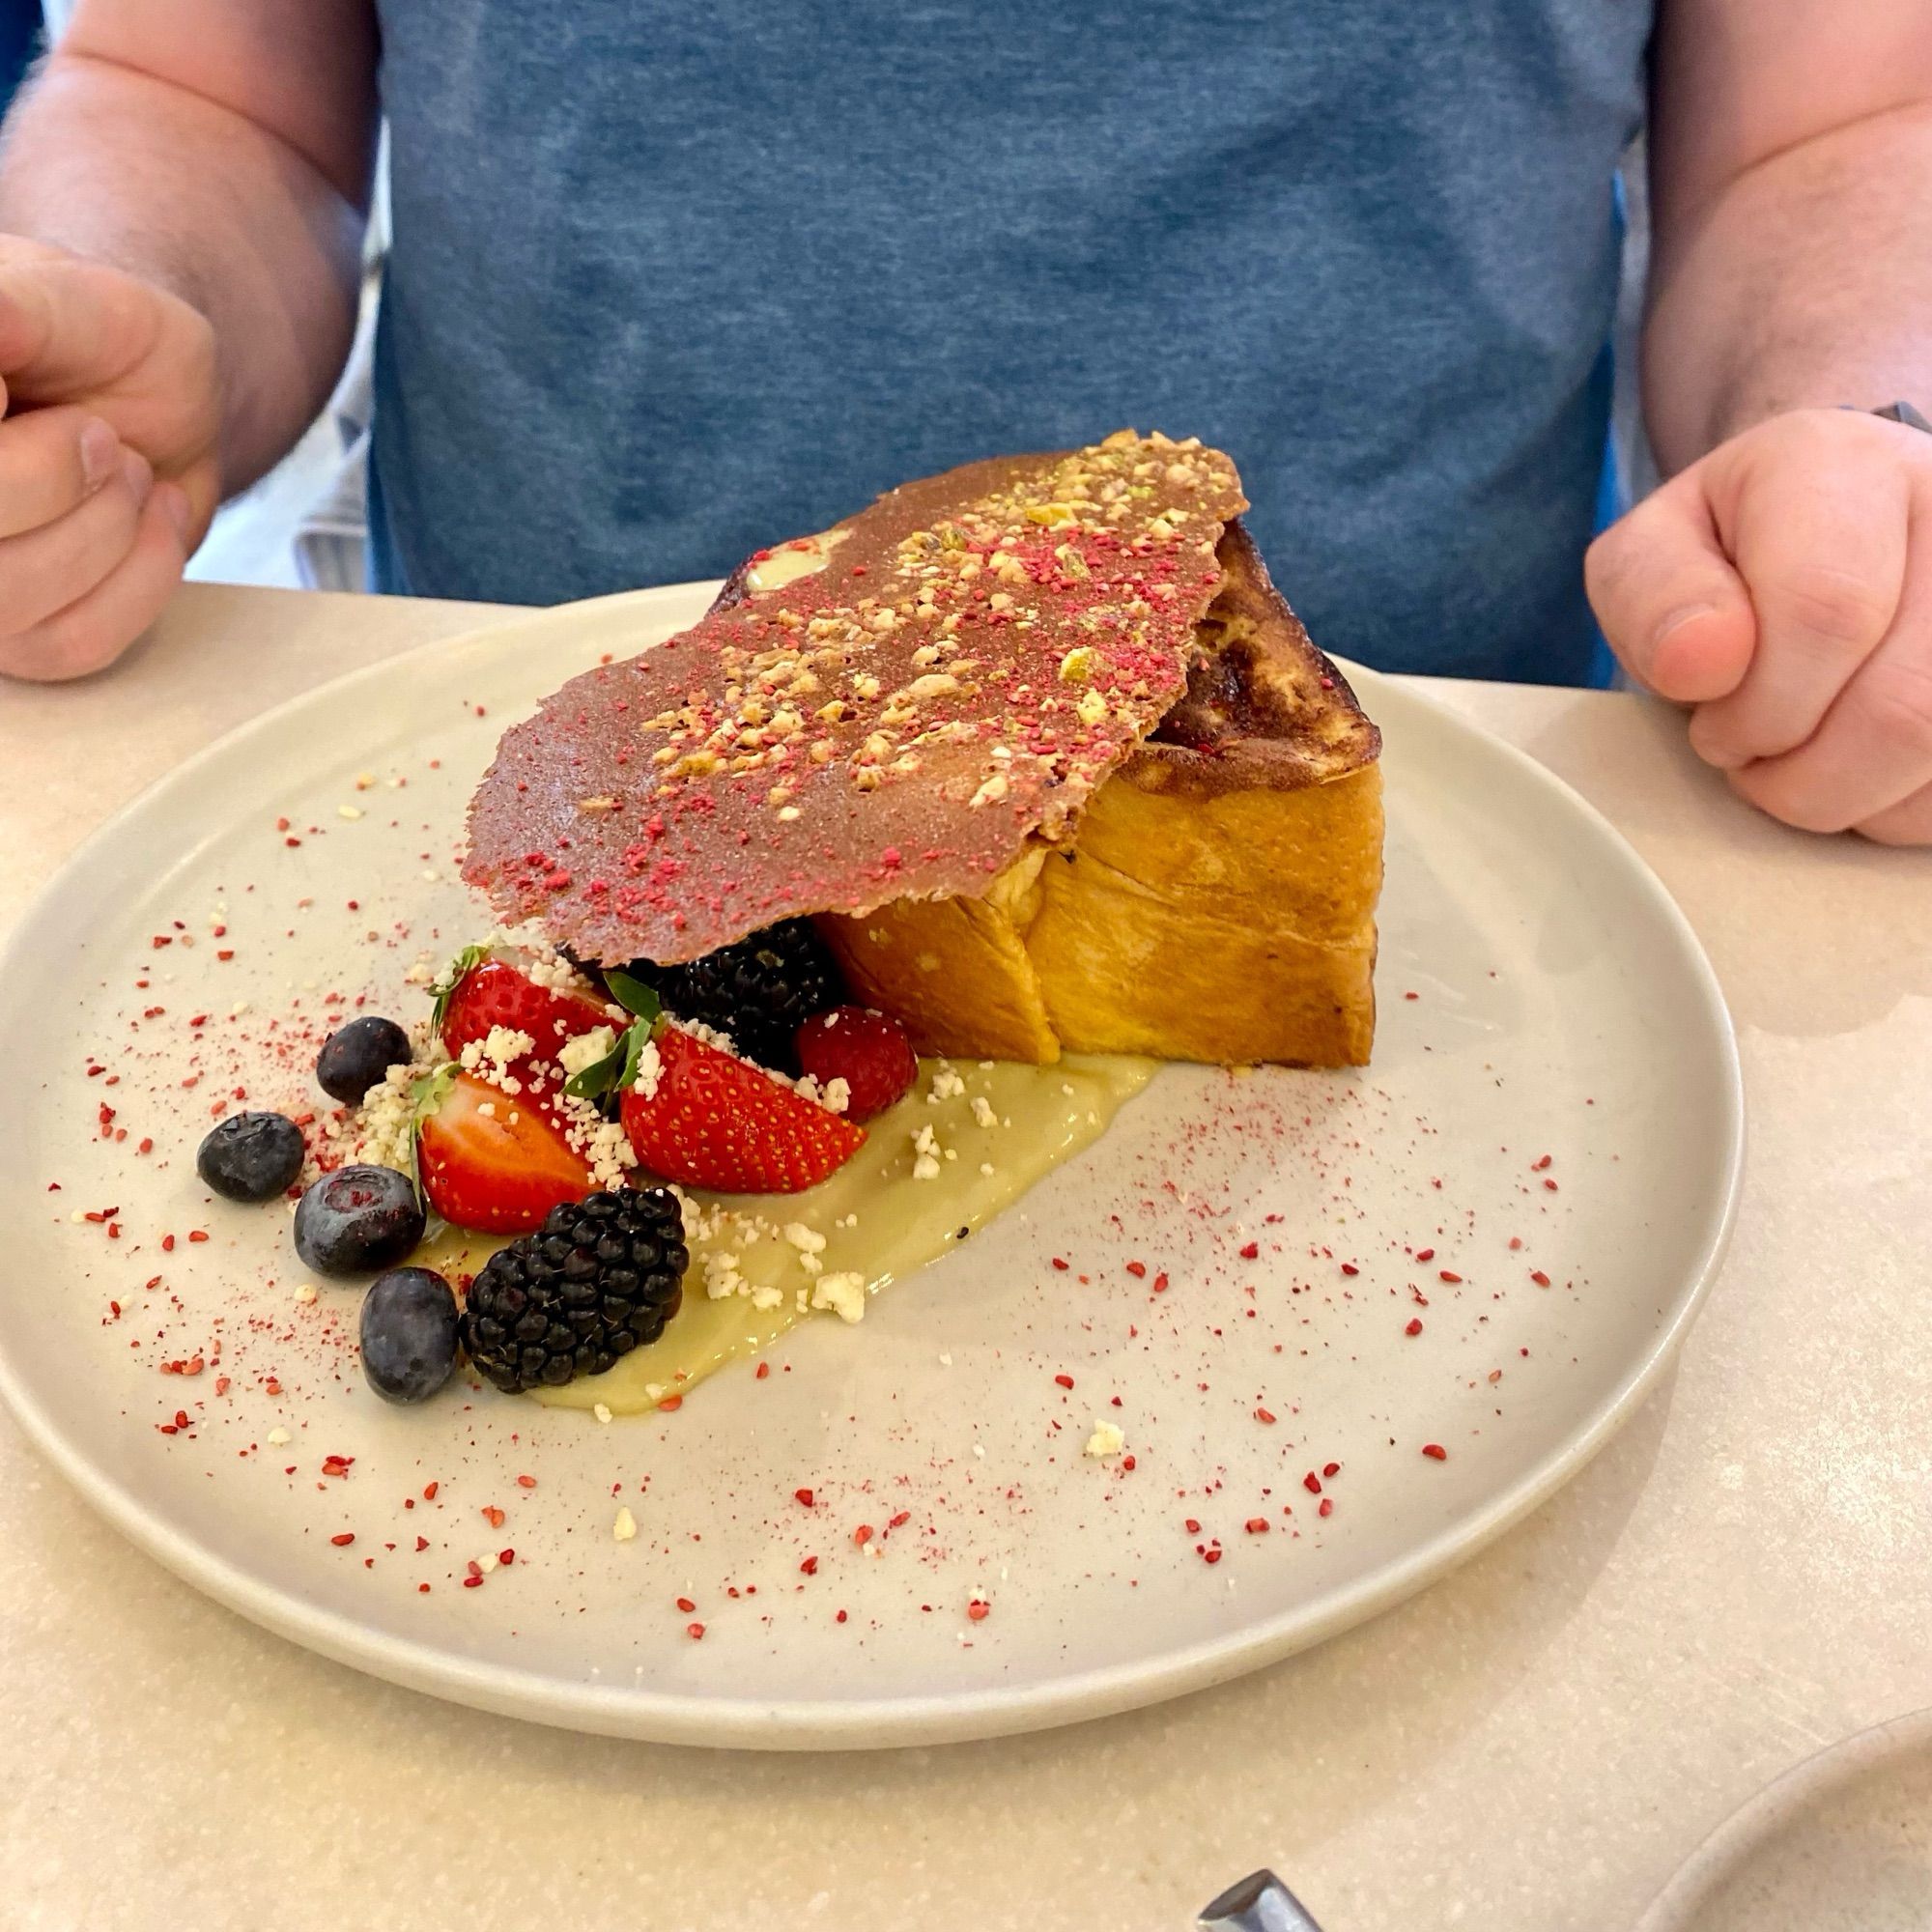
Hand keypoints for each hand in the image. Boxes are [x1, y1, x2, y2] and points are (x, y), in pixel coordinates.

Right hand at [0, 236, 219, 680]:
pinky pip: (74, 641)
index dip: (13, 462)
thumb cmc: (103, 342)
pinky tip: (150, 517)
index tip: (13, 393)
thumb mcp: (77, 303)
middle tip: (98, 435)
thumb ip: (24, 311)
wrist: (159, 397)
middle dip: (53, 478)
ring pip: (10, 596)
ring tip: (124, 468)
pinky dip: (141, 577)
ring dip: (105, 526)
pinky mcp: (15, 638)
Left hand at [1586, 407, 1931, 844]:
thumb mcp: (1651, 557)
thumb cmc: (1734, 554)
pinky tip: (1862, 770)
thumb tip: (1704, 661)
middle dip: (1802, 772)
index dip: (1757, 706)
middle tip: (1754, 757)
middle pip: (1905, 705)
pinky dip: (1899, 809)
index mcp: (1843, 466)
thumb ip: (1651, 597)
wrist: (1833, 529)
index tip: (1714, 723)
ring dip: (1852, 796)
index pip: (1825, 610)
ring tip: (1802, 760)